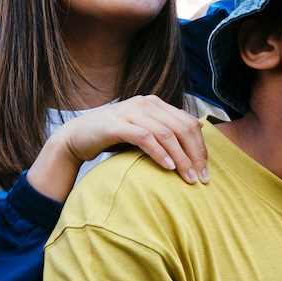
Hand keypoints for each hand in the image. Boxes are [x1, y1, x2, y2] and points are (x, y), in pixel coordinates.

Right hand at [58, 95, 207, 184]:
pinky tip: (168, 167)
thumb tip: (198, 131)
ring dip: (180, 157)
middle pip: (181, 128)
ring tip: (188, 177)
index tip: (205, 170)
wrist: (76, 137)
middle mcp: (145, 103)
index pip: (188, 122)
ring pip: (166, 134)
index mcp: (154, 103)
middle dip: (194, 154)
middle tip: (201, 177)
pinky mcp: (116, 125)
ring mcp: (130, 112)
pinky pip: (145, 138)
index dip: (200, 146)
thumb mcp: (142, 130)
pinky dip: (159, 153)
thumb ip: (166, 129)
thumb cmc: (111, 138)